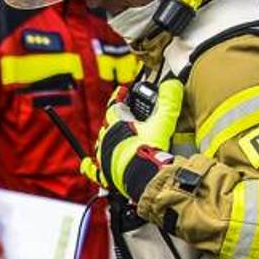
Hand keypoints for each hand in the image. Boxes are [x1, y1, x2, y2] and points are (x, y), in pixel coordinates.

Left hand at [92, 78, 183, 200]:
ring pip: (102, 143)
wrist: (143, 174)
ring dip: (107, 139)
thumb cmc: (150, 149)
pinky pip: (93, 169)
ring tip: (114, 137)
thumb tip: (173, 85)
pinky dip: (89, 167)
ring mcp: (104, 155)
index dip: (119, 97)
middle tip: (124, 116)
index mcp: (118, 124)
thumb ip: (169, 102)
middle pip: (107, 124)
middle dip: (115, 119)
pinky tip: (85, 165)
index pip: (115, 106)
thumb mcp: (163, 122)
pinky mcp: (105, 172)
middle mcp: (107, 138)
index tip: (122, 91)